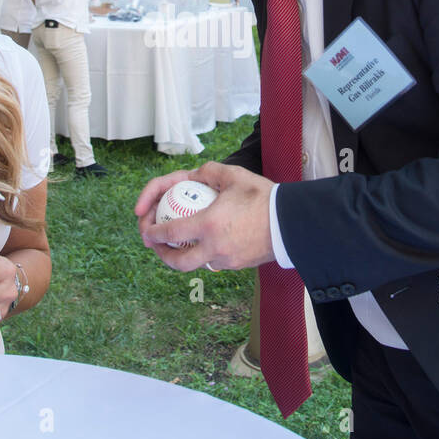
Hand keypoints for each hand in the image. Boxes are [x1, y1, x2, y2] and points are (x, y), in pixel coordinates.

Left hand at [134, 162, 275, 271]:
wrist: (293, 223)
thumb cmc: (264, 197)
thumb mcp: (234, 176)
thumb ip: (208, 172)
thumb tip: (193, 175)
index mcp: (209, 225)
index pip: (170, 232)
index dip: (152, 232)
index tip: (146, 229)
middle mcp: (214, 247)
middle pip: (178, 262)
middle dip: (161, 255)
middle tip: (156, 245)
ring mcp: (227, 260)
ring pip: (197, 264)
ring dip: (182, 257)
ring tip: (179, 245)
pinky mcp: (239, 266)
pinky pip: (215, 262)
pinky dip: (205, 255)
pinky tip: (206, 244)